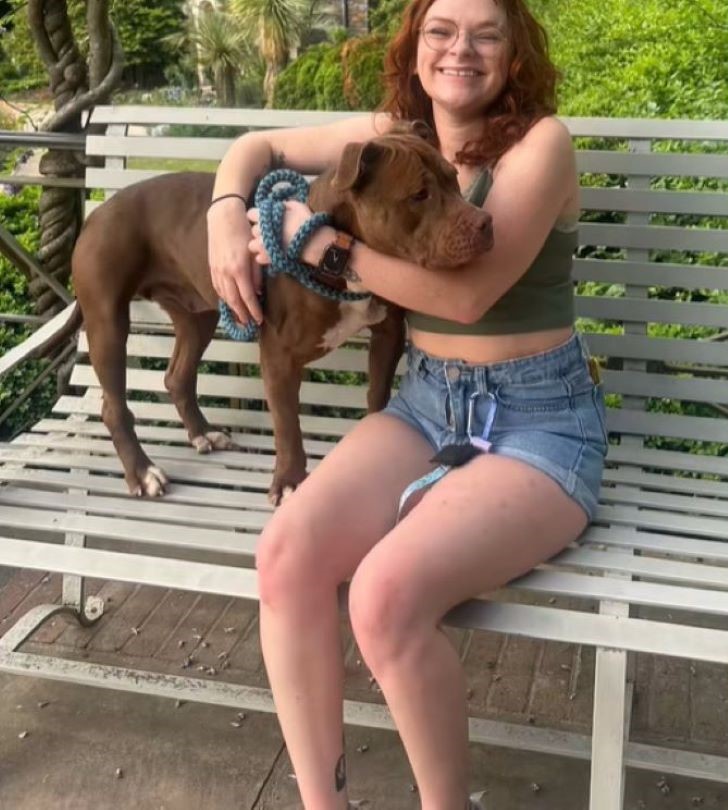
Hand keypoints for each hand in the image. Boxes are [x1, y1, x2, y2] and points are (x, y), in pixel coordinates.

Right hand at [207, 197, 263, 324]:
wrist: (223, 216)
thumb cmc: (244, 230)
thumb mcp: (255, 251)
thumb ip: (257, 273)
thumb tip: (258, 291)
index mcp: (239, 268)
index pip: (248, 296)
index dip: (253, 310)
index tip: (259, 320)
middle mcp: (225, 272)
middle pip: (234, 300)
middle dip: (242, 314)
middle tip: (249, 324)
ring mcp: (216, 269)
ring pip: (224, 295)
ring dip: (232, 308)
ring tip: (240, 317)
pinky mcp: (211, 266)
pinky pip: (217, 287)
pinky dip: (224, 297)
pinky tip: (229, 302)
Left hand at [247, 200, 333, 267]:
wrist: (313, 242)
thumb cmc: (305, 222)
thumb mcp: (296, 205)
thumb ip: (283, 204)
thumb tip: (278, 206)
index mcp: (265, 216)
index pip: (251, 214)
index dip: (258, 216)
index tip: (265, 218)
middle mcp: (261, 230)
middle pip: (254, 230)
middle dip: (261, 231)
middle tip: (273, 232)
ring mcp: (264, 245)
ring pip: (253, 245)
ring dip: (260, 244)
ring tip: (270, 245)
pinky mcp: (269, 258)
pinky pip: (259, 258)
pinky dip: (264, 256)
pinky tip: (273, 253)